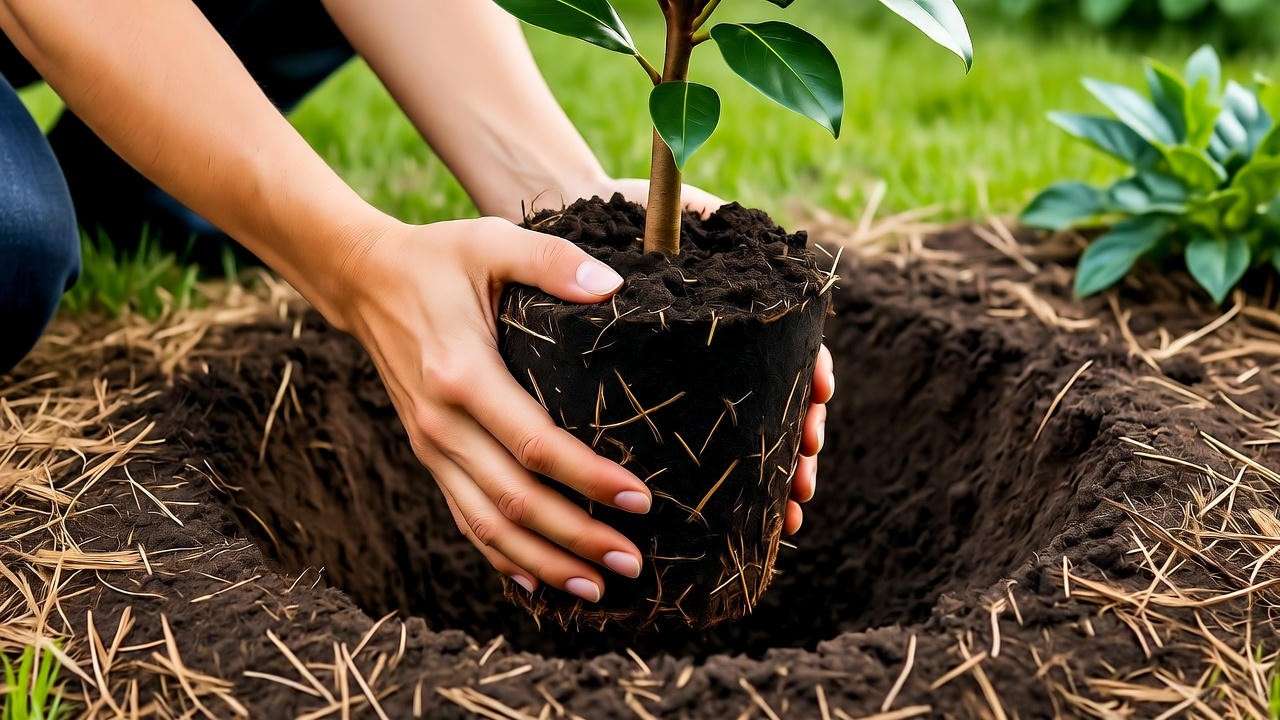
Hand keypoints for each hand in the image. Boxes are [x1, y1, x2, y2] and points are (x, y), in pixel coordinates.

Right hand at [337, 217, 653, 601]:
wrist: (364, 279)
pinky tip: (536, 582)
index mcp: (461, 373)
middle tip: (632, 561)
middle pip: (514, 501)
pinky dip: (500, 557)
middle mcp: (441, 422)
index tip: (639, 499)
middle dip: (576, 538)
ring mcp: (430, 444)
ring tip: (595, 587)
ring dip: (542, 562)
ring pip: (487, 524)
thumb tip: (612, 286)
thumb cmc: (438, 259)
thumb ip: (552, 260)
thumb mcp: (491, 242)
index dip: (588, 478)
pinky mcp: (429, 453)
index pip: (534, 445)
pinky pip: (463, 518)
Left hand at [586, 177, 833, 535]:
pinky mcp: (662, 401)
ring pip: (747, 436)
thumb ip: (695, 215)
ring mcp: (696, 378)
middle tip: (803, 484)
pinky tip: (740, 523)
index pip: (791, 343)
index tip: (821, 399)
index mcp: (737, 308)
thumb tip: (716, 229)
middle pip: (778, 402)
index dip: (811, 372)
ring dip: (772, 479)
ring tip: (787, 518)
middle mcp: (722, 349)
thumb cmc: (626, 213)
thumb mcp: (666, 210)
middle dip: (798, 447)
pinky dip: (725, 490)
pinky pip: (699, 452)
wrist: (576, 225)